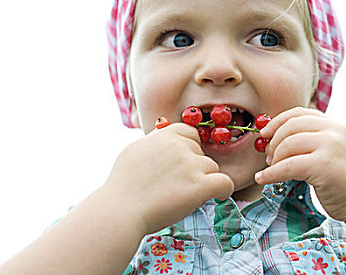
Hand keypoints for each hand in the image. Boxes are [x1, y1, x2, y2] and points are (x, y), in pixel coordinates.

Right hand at [101, 123, 233, 234]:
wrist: (119, 211)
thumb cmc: (123, 186)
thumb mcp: (135, 150)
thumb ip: (154, 141)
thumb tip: (164, 134)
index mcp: (165, 134)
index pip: (191, 133)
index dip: (190, 150)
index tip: (185, 164)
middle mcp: (180, 145)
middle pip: (202, 153)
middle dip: (194, 168)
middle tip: (177, 185)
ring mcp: (191, 164)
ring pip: (212, 169)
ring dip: (204, 181)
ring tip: (184, 195)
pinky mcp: (200, 185)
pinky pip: (225, 183)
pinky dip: (224, 190)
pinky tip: (217, 196)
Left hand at [254, 107, 345, 221]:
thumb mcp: (333, 150)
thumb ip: (312, 139)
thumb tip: (274, 134)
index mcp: (335, 124)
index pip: (299, 113)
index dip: (277, 122)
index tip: (264, 134)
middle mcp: (334, 131)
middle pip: (290, 127)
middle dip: (273, 142)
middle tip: (269, 158)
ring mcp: (330, 146)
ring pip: (287, 145)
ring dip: (274, 159)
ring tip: (272, 169)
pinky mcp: (323, 166)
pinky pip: (288, 166)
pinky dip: (271, 173)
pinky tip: (263, 178)